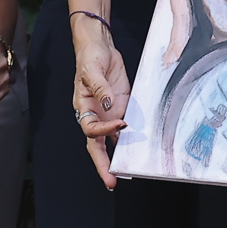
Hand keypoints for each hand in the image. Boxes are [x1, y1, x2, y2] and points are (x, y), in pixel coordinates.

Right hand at [72, 22, 131, 189]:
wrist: (100, 46)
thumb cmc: (89, 58)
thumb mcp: (92, 70)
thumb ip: (100, 88)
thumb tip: (108, 104)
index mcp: (84, 109)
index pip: (92, 130)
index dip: (105, 131)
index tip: (120, 124)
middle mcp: (97, 116)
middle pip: (98, 146)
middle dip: (104, 165)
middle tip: (112, 181)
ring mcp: (110, 113)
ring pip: (114, 140)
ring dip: (121, 155)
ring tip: (130, 172)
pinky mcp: (123, 106)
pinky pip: (128, 125)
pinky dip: (134, 137)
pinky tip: (142, 147)